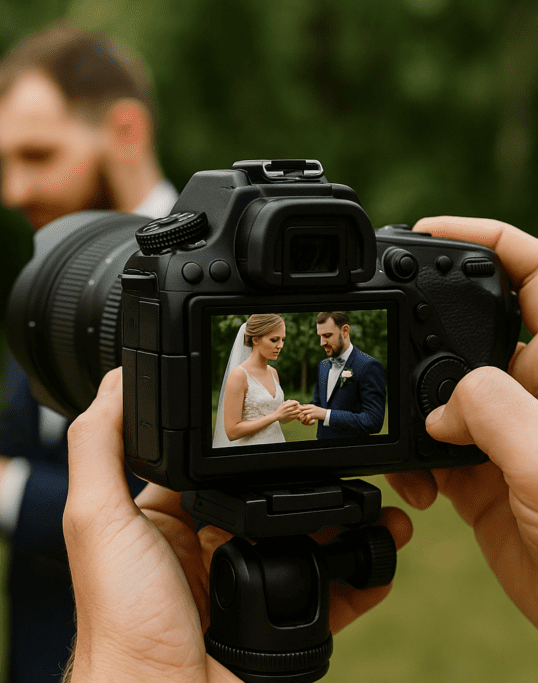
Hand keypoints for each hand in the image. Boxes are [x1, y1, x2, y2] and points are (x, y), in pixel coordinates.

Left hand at [63, 368, 411, 682]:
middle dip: (303, 477)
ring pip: (301, 540)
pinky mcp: (275, 626)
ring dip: (343, 518)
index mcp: (155, 520)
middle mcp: (198, 549)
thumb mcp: (96, 518)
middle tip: (342, 454)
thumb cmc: (118, 620)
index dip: (233, 438)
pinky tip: (382, 549)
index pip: (201, 463)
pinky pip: (329, 592)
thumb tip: (117, 379)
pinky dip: (361, 571)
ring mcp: (239, 586)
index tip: (271, 409)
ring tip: (376, 497)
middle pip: (261, 497)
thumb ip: (100, 446)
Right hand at [273, 399, 300, 422]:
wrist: (276, 416)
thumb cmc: (280, 410)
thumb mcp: (282, 405)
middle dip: (298, 406)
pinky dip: (297, 414)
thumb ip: (287, 402)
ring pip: (298, 411)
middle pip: (297, 407)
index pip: (295, 402)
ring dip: (298, 411)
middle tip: (298, 407)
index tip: (296, 404)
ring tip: (297, 411)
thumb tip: (291, 400)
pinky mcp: (290, 418)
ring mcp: (289, 414)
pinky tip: (295, 414)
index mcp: (286, 405)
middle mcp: (288, 409)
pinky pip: (296, 415)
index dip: (297, 403)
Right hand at [385, 216, 537, 626]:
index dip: (490, 240)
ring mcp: (512, 433)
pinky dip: (408, 459)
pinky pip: (431, 449)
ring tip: (396, 427)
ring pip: (443, 392)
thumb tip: (441, 403)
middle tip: (384, 328)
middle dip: (427, 326)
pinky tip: (410, 480)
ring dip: (409, 406)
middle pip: (476, 329)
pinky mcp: (486, 475)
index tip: (433, 230)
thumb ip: (492, 410)